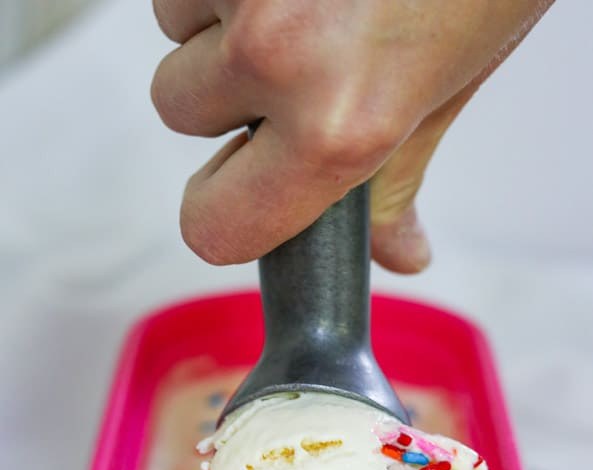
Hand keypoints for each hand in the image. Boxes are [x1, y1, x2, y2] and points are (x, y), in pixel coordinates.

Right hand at [151, 0, 552, 271]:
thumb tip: (395, 251)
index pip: (215, 227)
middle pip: (178, 108)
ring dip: (220, 13)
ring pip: (175, 22)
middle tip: (298, 52)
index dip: (221, 213)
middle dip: (224, 89)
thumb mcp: (447, 84)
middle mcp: (277, 48)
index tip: (236, 191)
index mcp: (340, 124)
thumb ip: (395, 178)